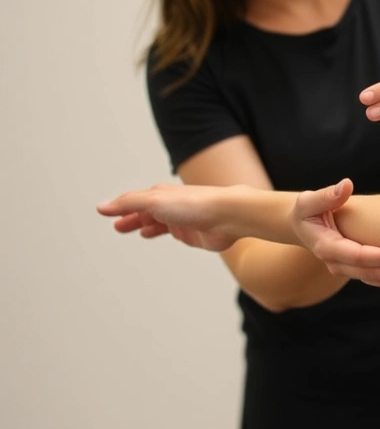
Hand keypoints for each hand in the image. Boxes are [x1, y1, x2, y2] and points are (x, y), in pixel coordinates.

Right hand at [96, 183, 237, 251]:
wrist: (227, 216)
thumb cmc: (194, 204)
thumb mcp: (154, 201)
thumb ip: (128, 204)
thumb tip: (102, 206)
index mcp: (159, 194)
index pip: (133, 200)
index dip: (118, 206)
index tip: (104, 211)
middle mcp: (169, 205)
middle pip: (143, 211)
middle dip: (128, 217)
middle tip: (115, 225)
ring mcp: (180, 219)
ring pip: (155, 222)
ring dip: (140, 224)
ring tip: (126, 228)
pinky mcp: (190, 233)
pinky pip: (169, 232)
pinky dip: (156, 232)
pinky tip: (149, 234)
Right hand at [292, 179, 379, 291]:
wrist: (304, 228)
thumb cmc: (308, 211)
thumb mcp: (309, 202)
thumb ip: (327, 195)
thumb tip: (346, 185)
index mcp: (327, 248)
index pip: (357, 256)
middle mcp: (339, 265)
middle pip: (372, 274)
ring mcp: (351, 271)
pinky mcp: (363, 271)